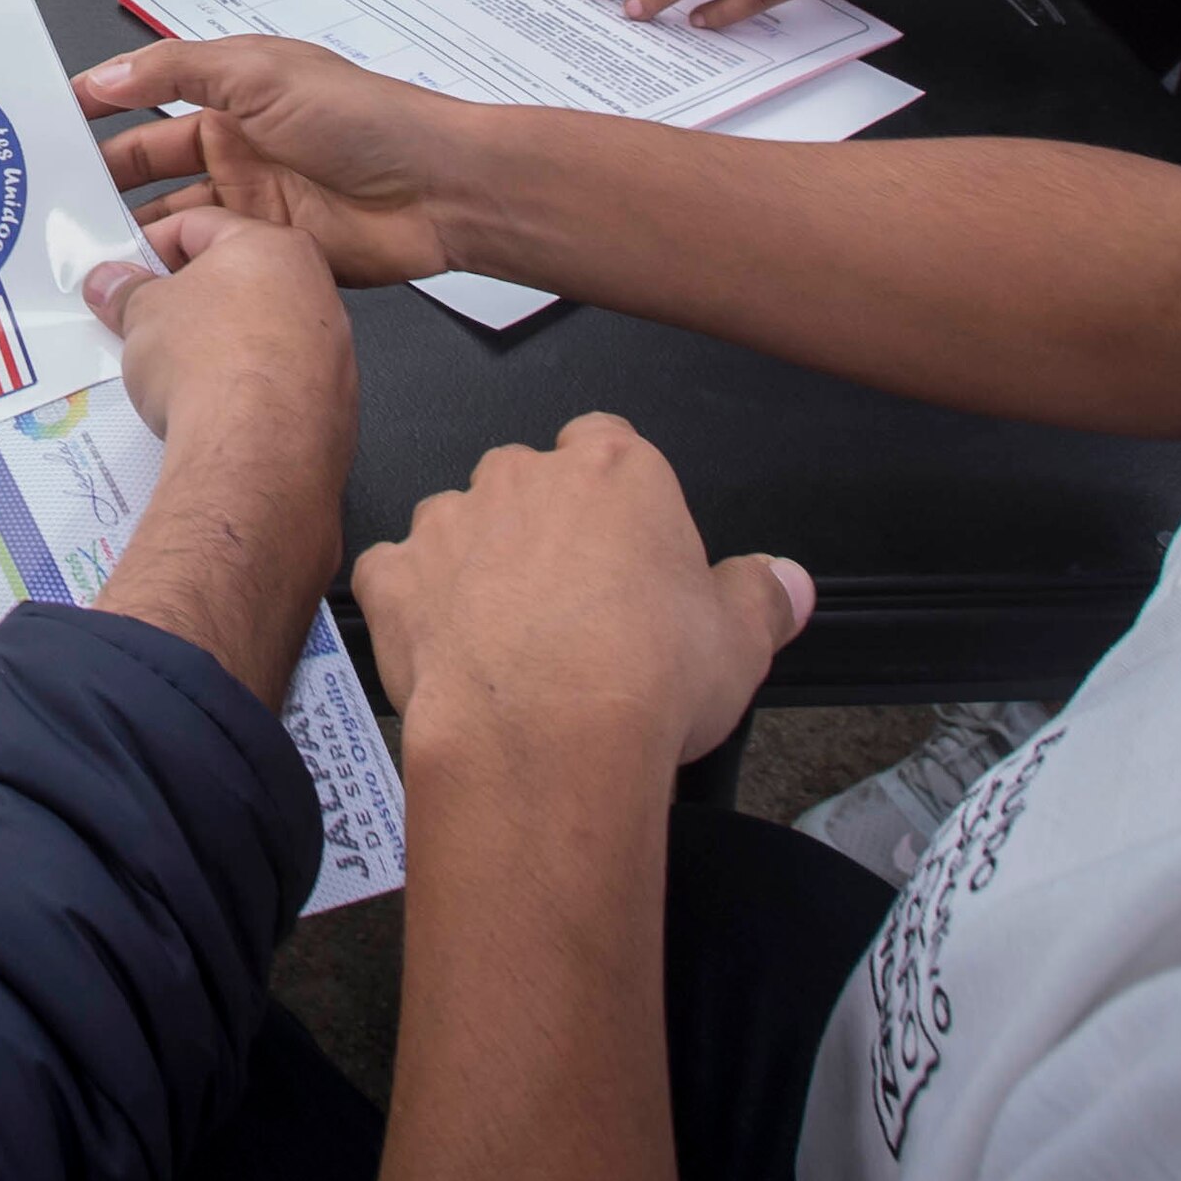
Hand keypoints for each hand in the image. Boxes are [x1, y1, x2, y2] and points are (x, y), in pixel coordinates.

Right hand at [73, 209, 358, 700]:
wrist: (255, 456)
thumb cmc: (211, 368)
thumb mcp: (143, 315)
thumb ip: (126, 291)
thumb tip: (113, 284)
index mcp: (274, 246)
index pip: (199, 224)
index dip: (150, 246)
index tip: (124, 271)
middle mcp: (315, 290)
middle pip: (236, 280)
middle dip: (186, 300)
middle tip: (143, 321)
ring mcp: (332, 350)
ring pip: (259, 334)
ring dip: (216, 346)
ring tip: (172, 373)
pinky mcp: (333, 405)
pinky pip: (277, 383)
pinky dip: (244, 390)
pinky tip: (209, 411)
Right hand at [79, 34, 475, 287]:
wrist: (437, 189)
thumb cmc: (359, 116)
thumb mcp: (260, 73)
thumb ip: (177, 71)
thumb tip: (104, 74)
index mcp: (230, 98)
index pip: (145, 106)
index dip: (97, 119)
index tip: (43, 139)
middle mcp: (233, 151)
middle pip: (147, 172)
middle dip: (99, 187)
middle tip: (44, 210)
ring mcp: (249, 208)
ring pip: (169, 223)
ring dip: (128, 236)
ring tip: (75, 255)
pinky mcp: (267, 257)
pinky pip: (205, 267)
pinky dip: (169, 275)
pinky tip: (132, 287)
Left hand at [354, 414, 810, 775]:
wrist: (548, 738)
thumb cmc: (645, 678)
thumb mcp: (742, 641)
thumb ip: (764, 596)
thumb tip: (787, 582)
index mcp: (614, 471)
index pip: (608, 442)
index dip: (615, 496)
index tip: (625, 545)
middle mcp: (523, 476)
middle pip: (529, 483)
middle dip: (543, 530)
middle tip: (574, 607)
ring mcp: (449, 522)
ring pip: (458, 526)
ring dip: (476, 567)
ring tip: (510, 642)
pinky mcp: (394, 578)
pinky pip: (394, 579)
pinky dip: (413, 609)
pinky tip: (446, 655)